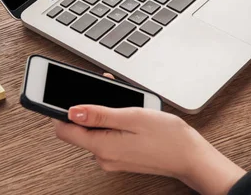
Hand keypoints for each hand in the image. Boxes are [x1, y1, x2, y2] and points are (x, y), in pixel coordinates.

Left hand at [53, 74, 244, 194]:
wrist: (190, 157)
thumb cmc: (168, 136)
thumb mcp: (133, 116)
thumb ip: (100, 115)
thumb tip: (71, 111)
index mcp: (102, 146)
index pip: (63, 130)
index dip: (60, 110)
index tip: (63, 94)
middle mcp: (103, 157)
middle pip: (79, 130)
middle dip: (89, 108)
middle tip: (106, 90)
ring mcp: (112, 160)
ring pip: (95, 133)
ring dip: (104, 115)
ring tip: (126, 103)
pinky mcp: (121, 158)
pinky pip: (108, 138)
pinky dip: (114, 124)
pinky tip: (131, 116)